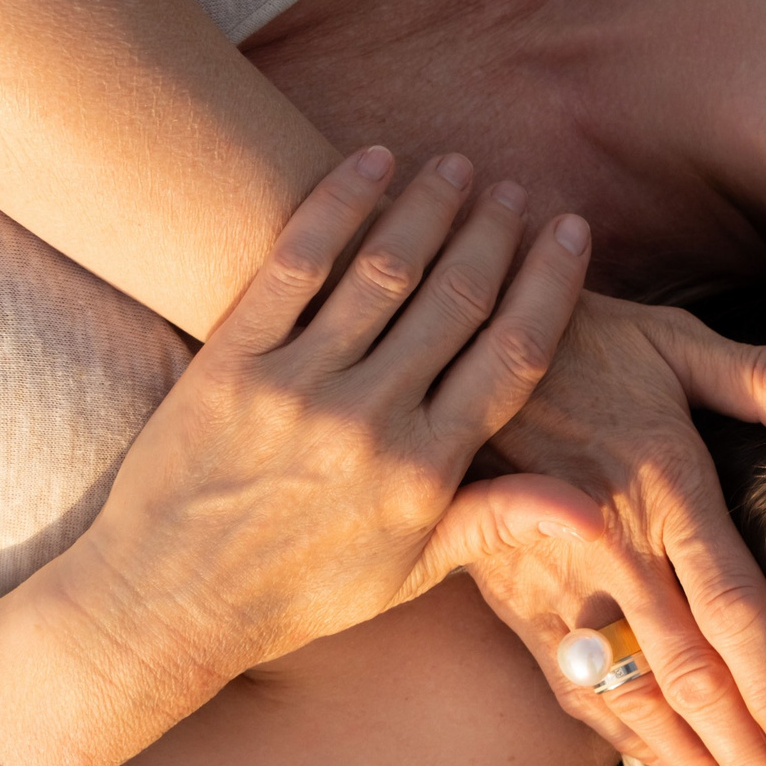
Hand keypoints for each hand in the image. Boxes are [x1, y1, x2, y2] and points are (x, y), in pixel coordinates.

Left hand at [54, 147, 592, 715]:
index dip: (549, 284)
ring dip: (427, 207)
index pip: (513, 355)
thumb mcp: (415, 571)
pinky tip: (368, 163)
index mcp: (428, 471)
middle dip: (493, 234)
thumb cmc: (300, 592)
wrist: (165, 603)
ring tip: (452, 167)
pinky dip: (337, 206)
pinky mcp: (230, 364)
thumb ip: (502, 520)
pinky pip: (293, 266)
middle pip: (456, 300)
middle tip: (513, 189)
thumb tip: (601, 515)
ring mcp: (298, 388)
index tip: (571, 233)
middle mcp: (371, 422)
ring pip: (384, 272)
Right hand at [468, 295, 765, 765]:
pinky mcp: (512, 600)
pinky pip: (575, 686)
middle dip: (743, 752)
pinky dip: (621, 739)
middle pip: (686, 674)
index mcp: (663, 495)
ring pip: (627, 696)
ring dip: (685, 764)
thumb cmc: (584, 339)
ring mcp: (553, 585)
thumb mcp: (674, 341)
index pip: (731, 608)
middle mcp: (610, 552)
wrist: (446, 346)